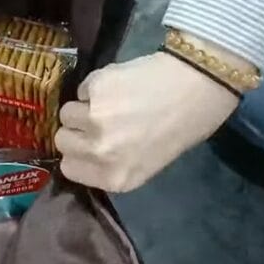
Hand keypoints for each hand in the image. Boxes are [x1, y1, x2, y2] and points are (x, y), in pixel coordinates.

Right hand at [55, 51, 239, 192]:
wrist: (200, 85)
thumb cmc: (183, 127)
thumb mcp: (149, 163)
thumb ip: (114, 164)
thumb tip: (86, 151)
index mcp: (115, 178)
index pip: (68, 168)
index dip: (78, 153)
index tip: (89, 143)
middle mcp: (100, 153)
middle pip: (62, 140)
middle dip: (77, 130)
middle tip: (100, 120)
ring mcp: (94, 119)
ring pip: (66, 112)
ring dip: (84, 106)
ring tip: (112, 101)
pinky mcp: (95, 88)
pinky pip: (82, 88)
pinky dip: (96, 86)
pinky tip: (120, 85)